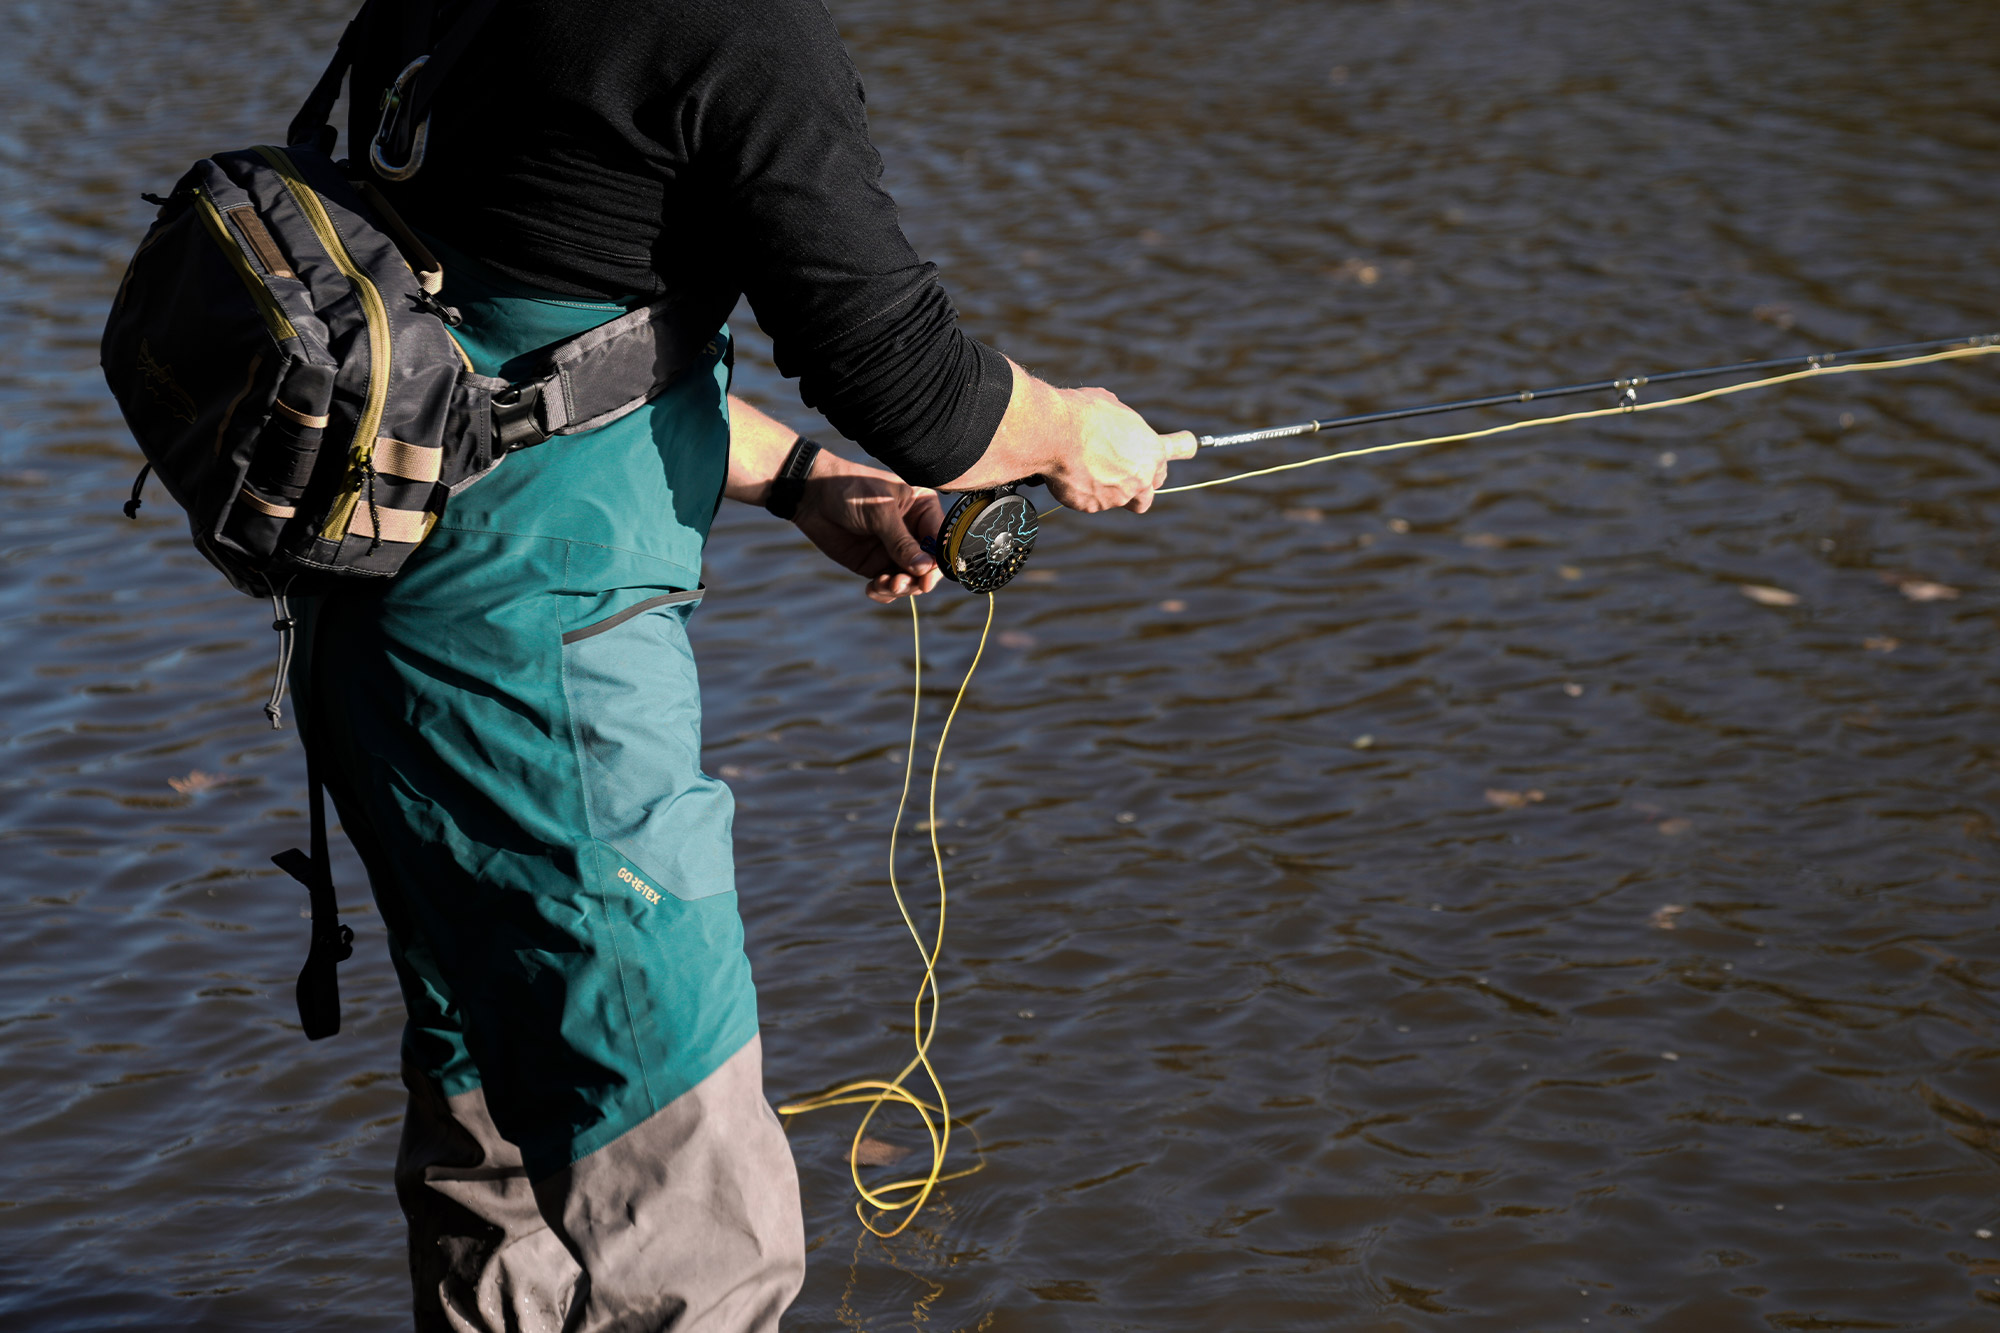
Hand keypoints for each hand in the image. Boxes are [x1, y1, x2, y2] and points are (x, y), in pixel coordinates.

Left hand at [792, 454, 946, 602]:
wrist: (812, 496)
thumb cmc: (850, 490)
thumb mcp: (879, 511)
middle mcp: (913, 532)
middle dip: (918, 579)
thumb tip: (924, 569)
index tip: (927, 576)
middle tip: (902, 583)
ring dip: (900, 588)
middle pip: (929, 566)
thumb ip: (901, 541)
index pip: (941, 540)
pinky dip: (885, 592)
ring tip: (885, 584)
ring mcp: (895, 550)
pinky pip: (889, 585)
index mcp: (923, 510)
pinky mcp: (875, 564)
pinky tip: (873, 589)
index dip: (938, 561)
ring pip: (910, 580)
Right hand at [1040, 386, 1198, 513]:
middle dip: (1140, 482)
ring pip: (1119, 499)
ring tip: (1087, 468)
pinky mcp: (1093, 506)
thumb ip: (1123, 426)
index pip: (1180, 450)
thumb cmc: (1085, 415)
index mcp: (1152, 450)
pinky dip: (1083, 492)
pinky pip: (1091, 501)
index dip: (1179, 449)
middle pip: (1151, 491)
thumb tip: (1116, 428)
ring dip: (1109, 488)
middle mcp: (1141, 477)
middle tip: (1124, 469)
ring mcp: (1118, 496)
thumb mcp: (1113, 407)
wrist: (1056, 434)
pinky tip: (1070, 474)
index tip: (1190, 445)